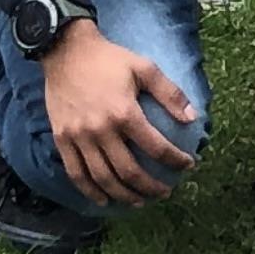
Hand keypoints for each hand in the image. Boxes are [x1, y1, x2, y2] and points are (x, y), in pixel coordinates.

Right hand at [39, 20, 197, 205]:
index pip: (156, 147)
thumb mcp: (144, 67)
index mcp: (124, 112)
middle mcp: (100, 130)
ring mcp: (79, 138)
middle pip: (129, 171)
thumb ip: (170, 93)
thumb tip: (193, 117)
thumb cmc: (109, 59)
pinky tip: (103, 200)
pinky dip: (90, 191)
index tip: (188, 165)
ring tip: (139, 201)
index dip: (175, 160)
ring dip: (123, 195)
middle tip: (164, 192)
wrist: (66, 51)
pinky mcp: (62, 140)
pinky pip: (76, 173)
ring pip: (103, 178)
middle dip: (150, 187)